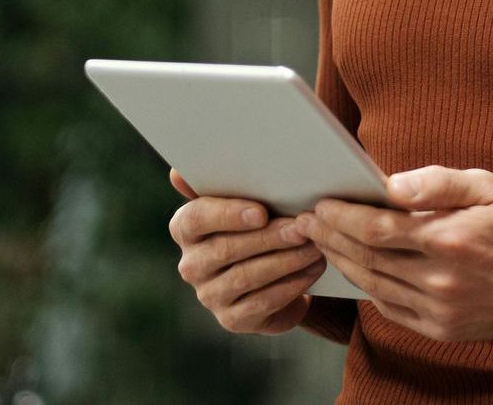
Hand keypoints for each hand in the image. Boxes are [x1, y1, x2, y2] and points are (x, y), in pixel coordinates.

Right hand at [167, 168, 325, 334]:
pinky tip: (312, 270)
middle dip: (268, 238)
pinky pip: (263, 301)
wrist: (272, 274)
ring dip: (285, 260)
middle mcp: (191, 264)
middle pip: (226, 249)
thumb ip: (224, 183)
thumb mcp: (244, 201)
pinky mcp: (232, 319)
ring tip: (313, 246)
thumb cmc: (257, 225)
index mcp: (186, 228)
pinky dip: (291, 284)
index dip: (227, 215)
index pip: (196, 219)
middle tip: (301, 228)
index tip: (261, 212)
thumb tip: (179, 174)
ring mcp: (209, 295)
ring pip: (247, 276)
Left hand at [296, 165, 492, 341]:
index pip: (378, 228)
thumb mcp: (487, 186)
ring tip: (323, 243)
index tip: (320, 205)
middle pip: (369, 259)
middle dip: (332, 238)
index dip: (343, 217)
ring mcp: (441, 309)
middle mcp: (442, 279)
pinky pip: (393, 309)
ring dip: (343, 264)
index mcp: (450, 239)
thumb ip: (437, 182)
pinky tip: (357, 271)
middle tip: (306, 223)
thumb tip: (390, 183)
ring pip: (375, 286)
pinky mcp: (443, 328)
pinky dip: (369, 289)